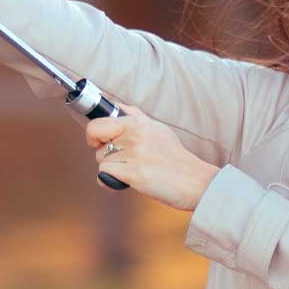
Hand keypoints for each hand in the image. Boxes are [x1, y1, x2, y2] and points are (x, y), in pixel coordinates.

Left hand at [85, 101, 221, 210]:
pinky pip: (104, 176)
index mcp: (138, 122)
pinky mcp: (134, 173)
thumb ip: (135, 116)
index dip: (93, 135)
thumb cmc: (175, 157)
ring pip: (102, 162)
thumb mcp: (157, 128)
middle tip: (123, 160)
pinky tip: (128, 181)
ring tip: (136, 170)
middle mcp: (134, 134)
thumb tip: (116, 106)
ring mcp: (134, 154)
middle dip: (104, 154)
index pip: (97, 123)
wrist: (194, 181)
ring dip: (113, 170)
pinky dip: (111, 182)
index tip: (98, 142)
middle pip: (96, 145)